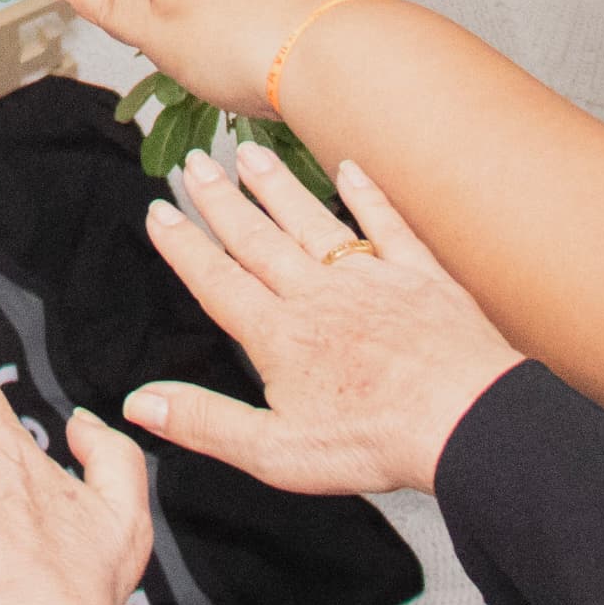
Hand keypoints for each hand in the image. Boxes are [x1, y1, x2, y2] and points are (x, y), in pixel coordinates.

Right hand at [123, 153, 517, 497]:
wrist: (463, 417)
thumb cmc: (374, 439)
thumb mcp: (274, 450)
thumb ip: (204, 422)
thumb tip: (140, 403)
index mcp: (279, 335)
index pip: (217, 281)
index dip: (184, 246)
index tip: (160, 210)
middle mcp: (317, 295)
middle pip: (257, 238)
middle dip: (220, 200)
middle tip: (193, 163)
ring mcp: (369, 278)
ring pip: (310, 220)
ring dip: (276, 186)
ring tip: (249, 154)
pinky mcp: (418, 275)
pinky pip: (385, 224)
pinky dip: (367, 194)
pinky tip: (350, 169)